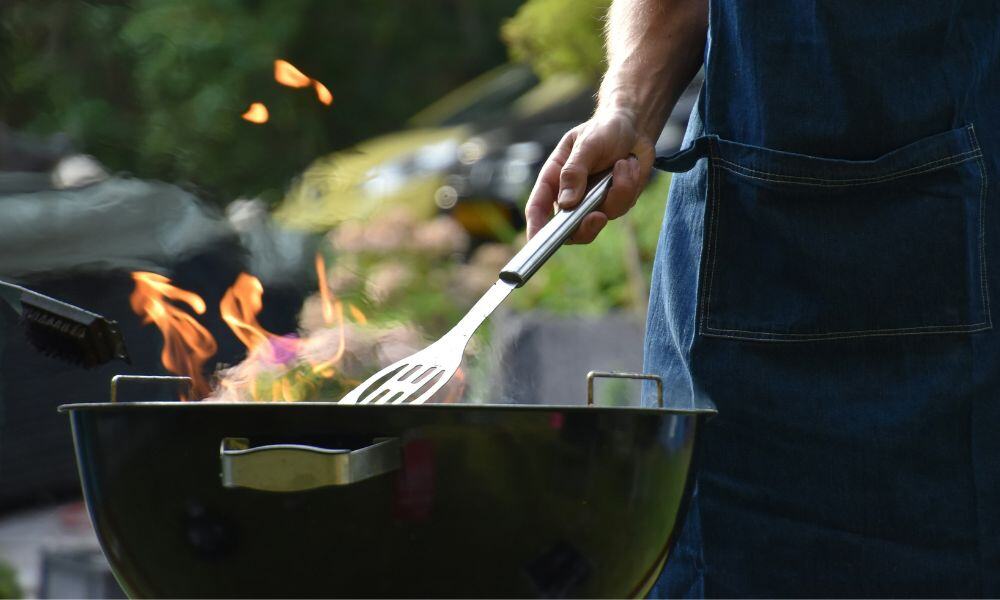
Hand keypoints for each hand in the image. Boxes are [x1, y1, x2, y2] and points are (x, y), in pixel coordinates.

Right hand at [525, 109, 654, 243]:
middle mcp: (571, 195)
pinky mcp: (614, 202)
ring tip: (623, 163)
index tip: (537, 242)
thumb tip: (566, 203)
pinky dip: (629, 185)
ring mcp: (593, 202)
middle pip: (569, 228)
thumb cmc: (603, 130)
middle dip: (585, 227)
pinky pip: (622, 207)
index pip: (538, 208)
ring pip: (601, 217)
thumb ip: (575, 172)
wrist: (634, 127)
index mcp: (554, 179)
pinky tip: (630, 165)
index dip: (535, 228)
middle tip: (598, 217)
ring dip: (617, 191)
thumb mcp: (586, 144)